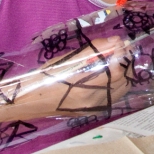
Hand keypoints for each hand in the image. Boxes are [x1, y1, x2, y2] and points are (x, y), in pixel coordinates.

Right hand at [0, 36, 130, 121]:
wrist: (28, 101)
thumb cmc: (43, 77)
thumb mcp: (66, 59)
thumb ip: (93, 50)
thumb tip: (115, 42)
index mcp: (84, 87)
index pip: (116, 70)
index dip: (121, 54)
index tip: (119, 42)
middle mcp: (92, 101)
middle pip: (122, 80)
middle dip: (125, 62)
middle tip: (119, 49)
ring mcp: (93, 108)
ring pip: (121, 89)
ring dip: (123, 73)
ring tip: (115, 61)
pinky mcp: (92, 112)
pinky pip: (114, 97)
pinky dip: (117, 84)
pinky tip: (110, 74)